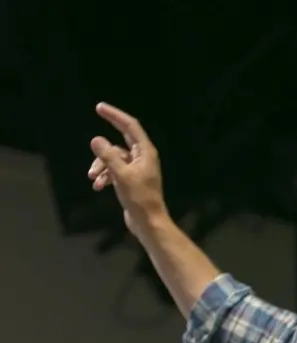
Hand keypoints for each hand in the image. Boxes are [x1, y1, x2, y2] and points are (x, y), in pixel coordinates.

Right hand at [87, 102, 167, 231]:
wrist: (147, 221)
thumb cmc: (139, 198)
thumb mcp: (121, 175)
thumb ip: (108, 157)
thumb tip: (96, 140)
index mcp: (146, 152)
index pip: (130, 127)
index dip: (115, 116)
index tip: (100, 108)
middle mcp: (143, 157)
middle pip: (121, 141)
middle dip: (104, 144)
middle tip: (90, 139)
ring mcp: (138, 169)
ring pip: (114, 159)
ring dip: (101, 166)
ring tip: (92, 177)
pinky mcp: (131, 180)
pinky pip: (114, 171)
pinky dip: (105, 176)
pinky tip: (98, 186)